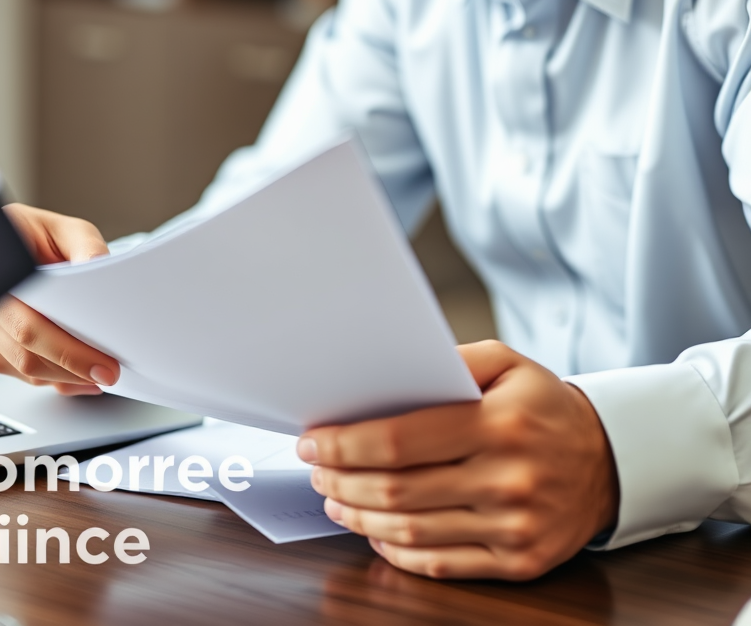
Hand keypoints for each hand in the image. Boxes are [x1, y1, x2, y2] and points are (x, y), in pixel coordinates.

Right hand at [0, 203, 120, 395]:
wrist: (22, 243)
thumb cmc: (42, 238)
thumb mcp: (69, 231)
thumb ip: (86, 246)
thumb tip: (98, 265)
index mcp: (1, 275)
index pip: (29, 324)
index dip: (67, 350)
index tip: (100, 362)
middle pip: (26, 352)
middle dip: (73, 370)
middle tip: (109, 373)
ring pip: (24, 369)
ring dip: (65, 379)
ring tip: (99, 376)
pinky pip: (22, 375)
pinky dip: (56, 381)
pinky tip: (80, 377)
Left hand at [299, 340, 618, 580]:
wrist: (612, 461)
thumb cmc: (545, 407)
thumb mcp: (508, 364)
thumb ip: (451, 362)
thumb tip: (387, 378)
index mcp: (500, 424)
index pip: (400, 440)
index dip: (344, 444)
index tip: (313, 441)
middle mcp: (509, 478)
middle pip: (396, 489)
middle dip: (341, 480)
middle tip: (316, 471)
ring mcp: (515, 526)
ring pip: (412, 529)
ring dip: (359, 516)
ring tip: (335, 499)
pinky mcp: (521, 561)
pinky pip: (442, 563)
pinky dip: (397, 549)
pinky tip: (375, 531)